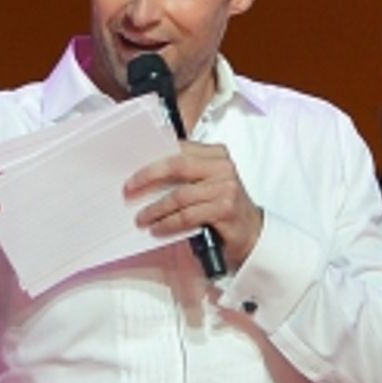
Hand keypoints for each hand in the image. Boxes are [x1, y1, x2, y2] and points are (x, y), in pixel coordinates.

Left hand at [125, 141, 262, 269]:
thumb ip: (186, 175)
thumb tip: (148, 176)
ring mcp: (225, 188)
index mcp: (217, 154)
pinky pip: (188, 216)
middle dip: (148, 177)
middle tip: (129, 190)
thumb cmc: (224, 208)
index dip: (153, 161)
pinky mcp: (224, 209)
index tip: (133, 173)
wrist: (252, 232)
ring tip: (142, 218)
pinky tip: (158, 229)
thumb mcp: (207, 184)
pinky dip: (169, 223)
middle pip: (177, 166)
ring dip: (156, 209)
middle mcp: (223, 167)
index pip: (179, 150)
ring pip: (180, 195)